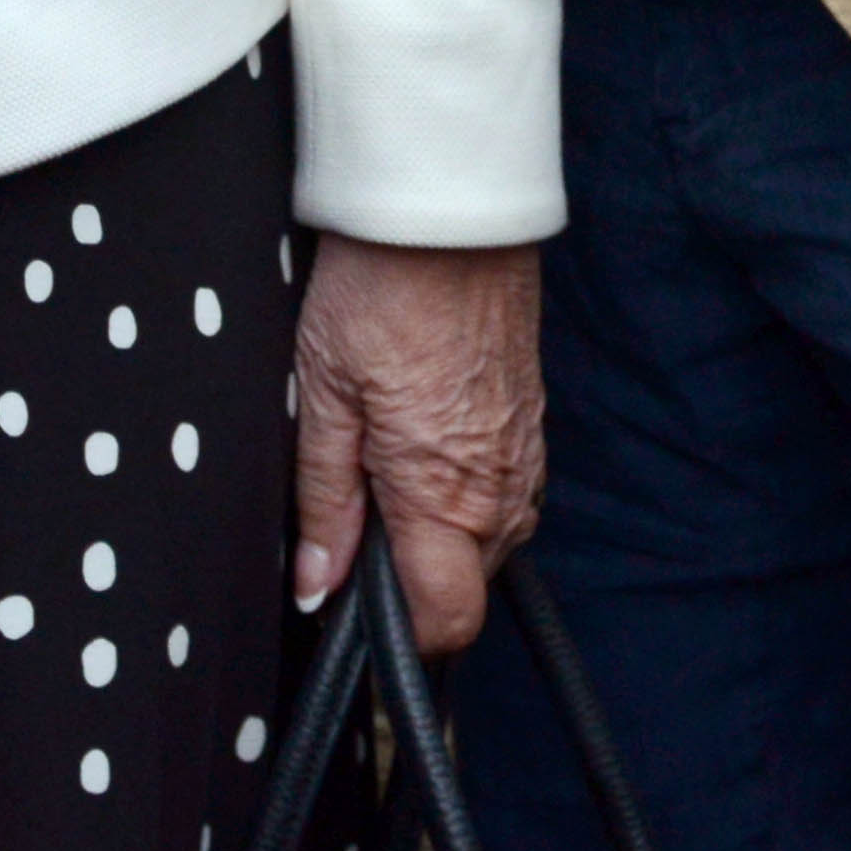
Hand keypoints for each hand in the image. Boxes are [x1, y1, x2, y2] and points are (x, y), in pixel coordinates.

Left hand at [289, 234, 543, 656]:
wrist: (449, 214)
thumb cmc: (379, 292)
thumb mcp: (323, 394)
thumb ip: (324, 501)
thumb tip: (317, 586)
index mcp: (443, 494)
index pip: (447, 621)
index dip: (397, 636)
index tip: (351, 612)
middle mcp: (501, 490)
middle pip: (464, 588)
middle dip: (411, 580)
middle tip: (352, 521)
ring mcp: (526, 459)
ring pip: (485, 545)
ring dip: (437, 535)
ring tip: (383, 469)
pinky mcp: (533, 428)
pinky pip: (503, 497)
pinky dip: (462, 495)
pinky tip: (419, 444)